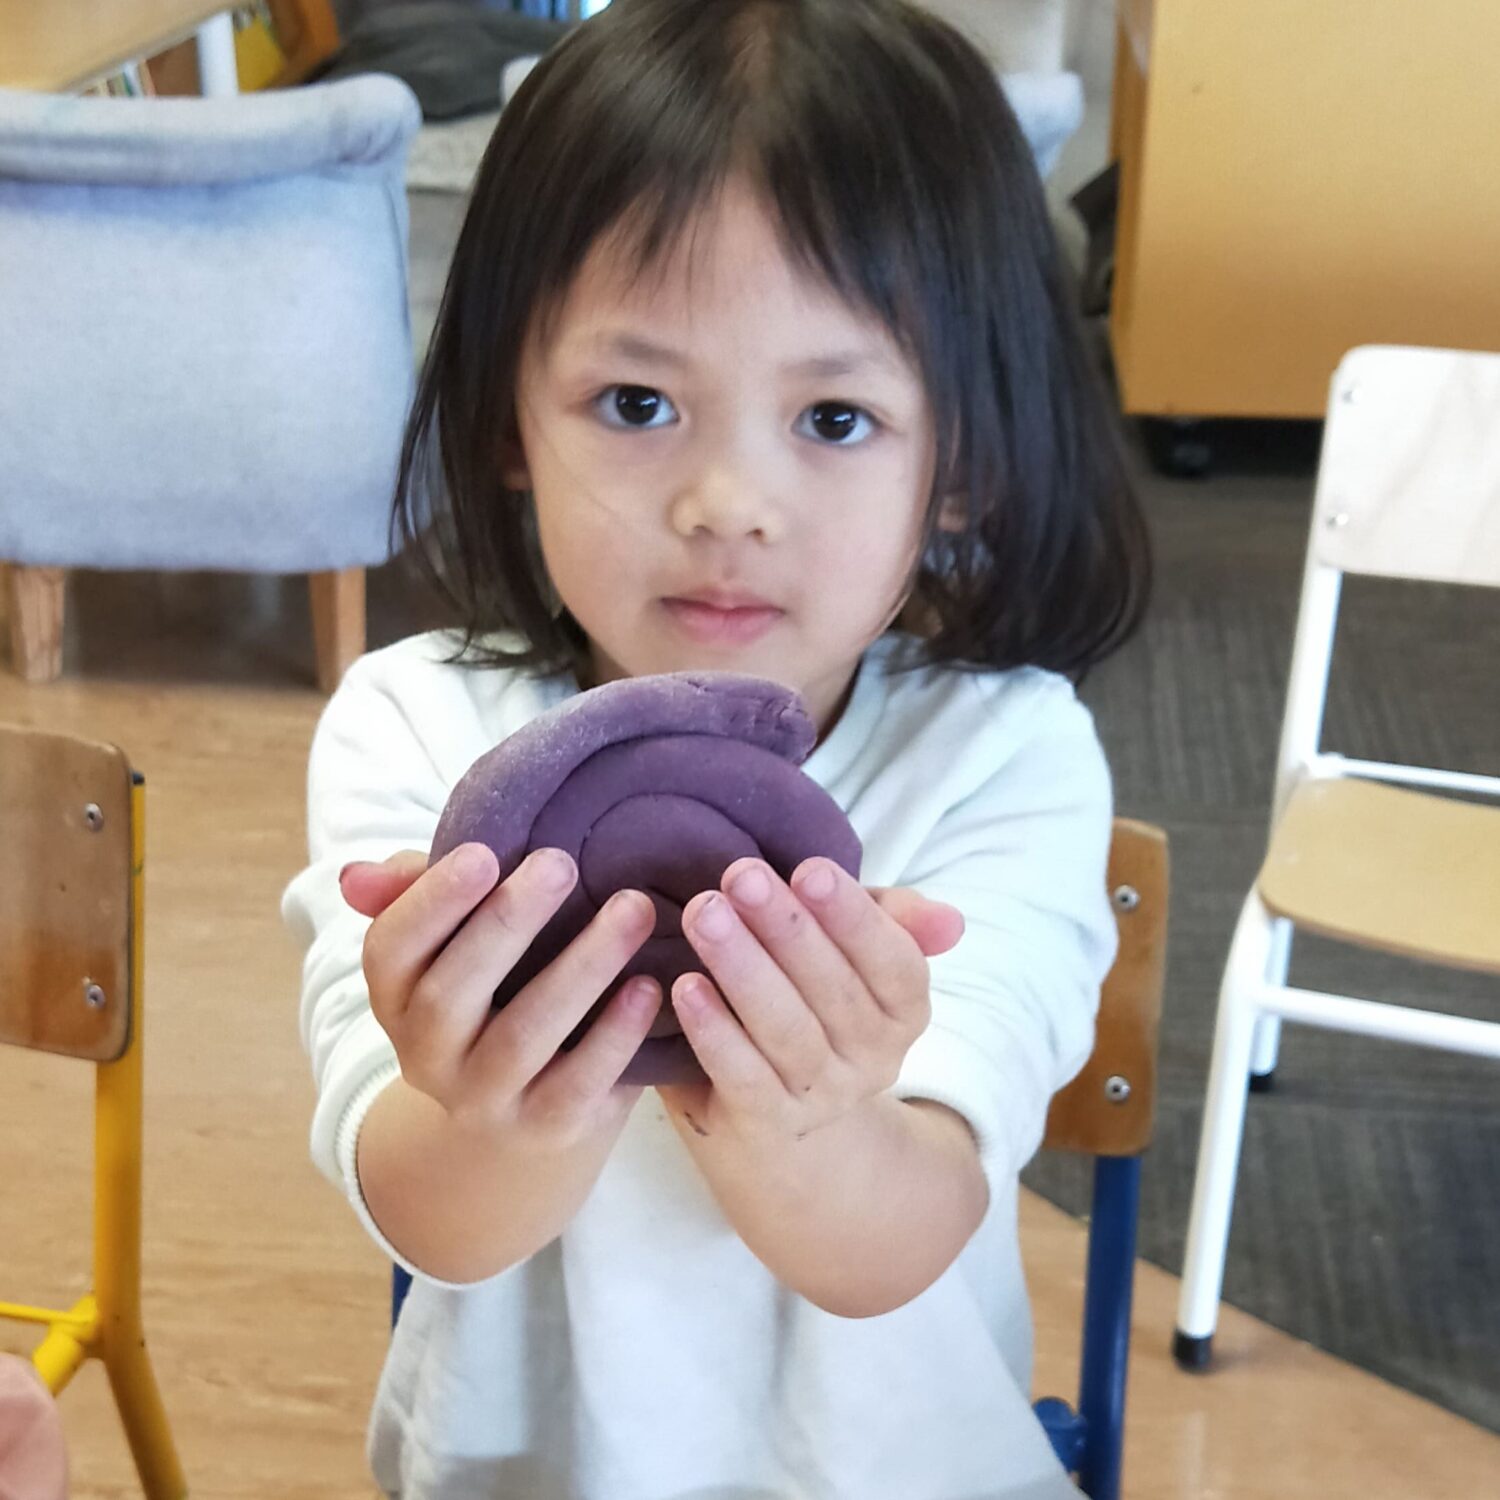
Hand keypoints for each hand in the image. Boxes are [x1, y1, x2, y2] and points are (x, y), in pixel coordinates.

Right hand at [339, 844, 660, 1149]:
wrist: (515, 1126)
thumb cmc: (491, 994)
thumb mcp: (452, 946)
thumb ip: (416, 896)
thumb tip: (357, 874)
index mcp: (398, 1000)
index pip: (390, 953)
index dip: (430, 903)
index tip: (484, 851)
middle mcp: (428, 1056)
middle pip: (452, 993)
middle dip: (506, 922)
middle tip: (561, 863)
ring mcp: (487, 1100)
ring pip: (525, 1036)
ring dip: (582, 966)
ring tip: (633, 908)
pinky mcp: (549, 1127)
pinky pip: (581, 1082)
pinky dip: (617, 1033)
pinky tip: (649, 985)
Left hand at [656, 856, 963, 1145]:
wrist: (776, 1109)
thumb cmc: (812, 994)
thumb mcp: (854, 949)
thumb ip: (893, 920)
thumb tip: (950, 921)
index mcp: (905, 1011)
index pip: (895, 963)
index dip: (855, 917)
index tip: (808, 869)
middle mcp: (875, 1060)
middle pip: (834, 991)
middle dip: (786, 927)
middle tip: (740, 875)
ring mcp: (823, 1096)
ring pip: (786, 1030)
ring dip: (743, 967)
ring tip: (704, 915)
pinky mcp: (768, 1122)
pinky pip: (743, 1075)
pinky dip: (714, 1031)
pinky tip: (684, 986)